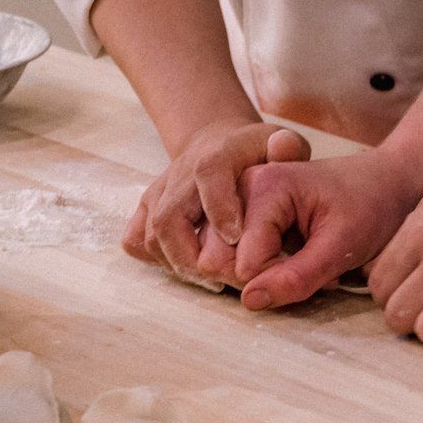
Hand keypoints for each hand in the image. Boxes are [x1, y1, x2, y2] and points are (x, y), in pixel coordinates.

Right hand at [123, 119, 310, 279]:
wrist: (215, 142)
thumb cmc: (253, 153)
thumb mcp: (278, 142)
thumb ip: (287, 147)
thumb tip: (284, 148)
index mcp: (216, 155)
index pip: (209, 176)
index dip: (218, 208)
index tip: (235, 237)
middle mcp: (181, 173)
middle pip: (169, 218)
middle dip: (192, 256)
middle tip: (224, 279)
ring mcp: (160, 192)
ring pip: (150, 236)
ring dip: (178, 265)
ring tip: (213, 280)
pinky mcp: (147, 209)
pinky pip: (135, 240)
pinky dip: (155, 260)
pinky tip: (189, 269)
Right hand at [234, 150, 422, 309]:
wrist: (384, 182)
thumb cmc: (370, 206)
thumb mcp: (342, 246)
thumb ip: (297, 277)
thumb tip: (249, 301)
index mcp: (264, 186)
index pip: (246, 262)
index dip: (279, 279)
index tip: (321, 265)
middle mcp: (240, 189)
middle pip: (218, 260)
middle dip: (261, 279)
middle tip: (307, 268)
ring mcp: (236, 202)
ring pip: (217, 261)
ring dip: (258, 274)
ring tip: (298, 260)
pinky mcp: (239, 216)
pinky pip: (227, 256)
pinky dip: (255, 268)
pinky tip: (287, 257)